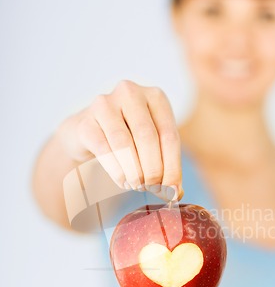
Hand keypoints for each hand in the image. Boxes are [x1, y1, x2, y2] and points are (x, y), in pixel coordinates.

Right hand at [57, 80, 182, 199]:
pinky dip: (116, 170)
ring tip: (137, 186)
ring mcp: (105, 104)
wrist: (89, 132)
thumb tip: (176, 194)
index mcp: (156, 97)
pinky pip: (104, 149)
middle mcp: (130, 93)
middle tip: (153, 188)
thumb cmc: (129, 138)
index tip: (173, 191)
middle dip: (153, 169)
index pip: (170, 135)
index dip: (172, 167)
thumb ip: (167, 167)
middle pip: (148, 137)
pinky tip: (123, 181)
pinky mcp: (86, 121)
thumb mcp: (153, 147)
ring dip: (134, 171)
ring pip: (124, 143)